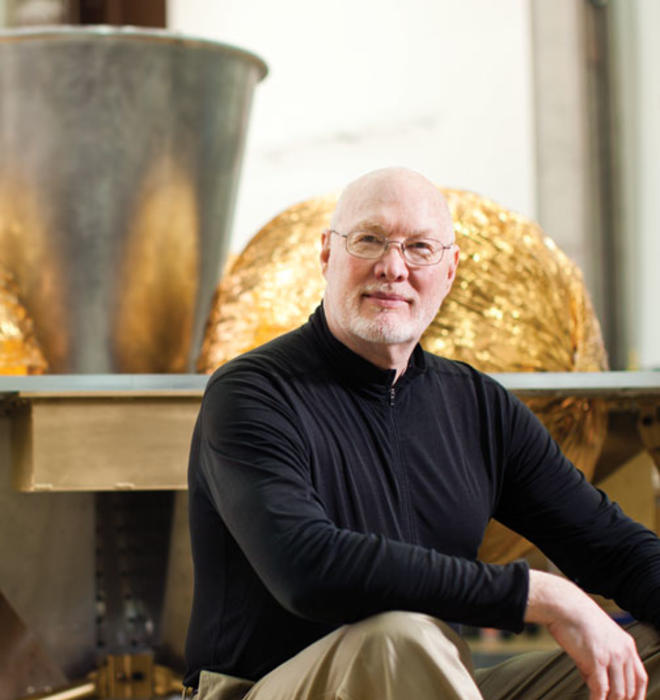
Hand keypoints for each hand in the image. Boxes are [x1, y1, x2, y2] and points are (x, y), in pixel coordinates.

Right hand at [525, 570, 646, 699]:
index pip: (640, 678)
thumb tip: (595, 683)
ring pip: (618, 693)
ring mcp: (611, 656)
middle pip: (629, 689)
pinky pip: (601, 690)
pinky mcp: (596, 660)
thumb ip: (601, 660)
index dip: (637, 696)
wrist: (563, 605)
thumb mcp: (597, 637)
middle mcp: (623, 651)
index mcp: (626, 644)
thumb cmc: (574, 617)